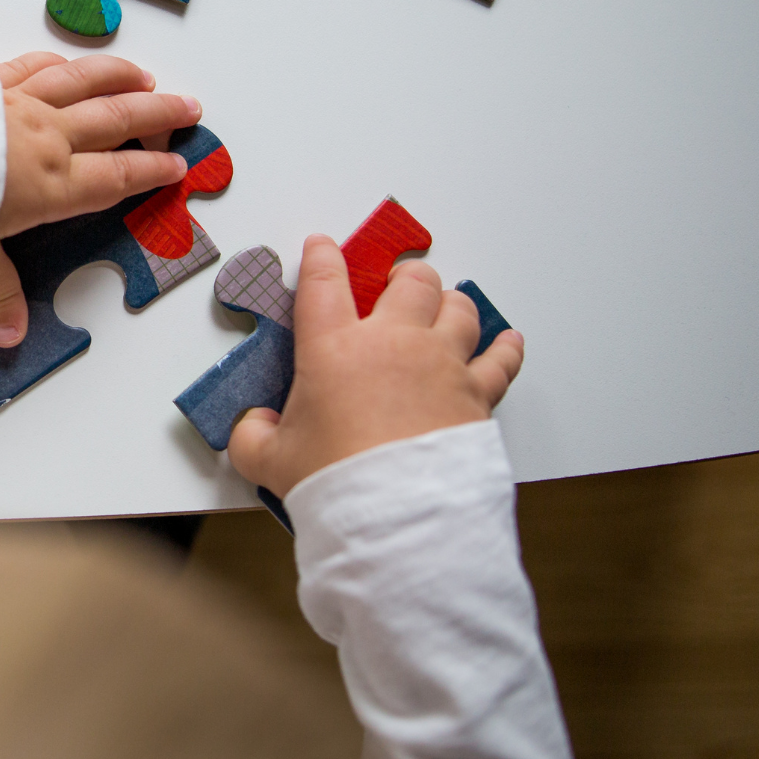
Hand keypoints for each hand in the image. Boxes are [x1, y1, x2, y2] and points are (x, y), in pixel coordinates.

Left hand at [0, 53, 199, 346]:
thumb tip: (9, 335)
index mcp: (53, 184)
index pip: (116, 177)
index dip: (151, 171)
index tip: (177, 164)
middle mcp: (46, 137)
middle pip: (115, 120)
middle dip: (157, 114)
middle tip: (188, 106)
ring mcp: (19, 102)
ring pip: (84, 83)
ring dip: (120, 78)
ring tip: (144, 75)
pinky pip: (35, 66)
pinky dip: (60, 64)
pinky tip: (69, 63)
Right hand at [227, 235, 524, 497]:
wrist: (396, 511)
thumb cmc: (335, 478)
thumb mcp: (270, 458)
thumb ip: (251, 435)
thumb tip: (251, 426)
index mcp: (334, 347)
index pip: (323, 281)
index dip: (321, 256)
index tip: (322, 246)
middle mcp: (392, 342)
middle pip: (411, 281)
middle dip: (405, 274)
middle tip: (398, 281)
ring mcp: (440, 363)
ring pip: (458, 308)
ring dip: (451, 303)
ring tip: (445, 306)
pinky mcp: (476, 393)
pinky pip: (500, 359)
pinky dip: (505, 348)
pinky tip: (507, 341)